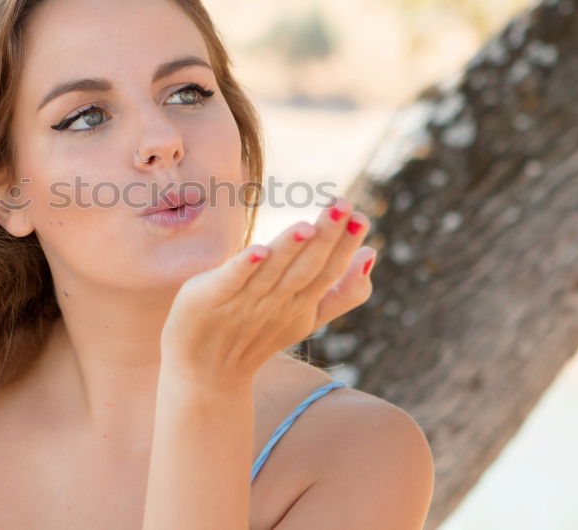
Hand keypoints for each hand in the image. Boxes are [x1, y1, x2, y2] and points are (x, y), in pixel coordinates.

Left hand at [160, 196, 375, 385]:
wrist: (205, 374)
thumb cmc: (258, 334)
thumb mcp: (307, 316)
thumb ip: (343, 292)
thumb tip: (371, 254)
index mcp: (302, 304)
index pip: (330, 271)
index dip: (345, 245)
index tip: (362, 217)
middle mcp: (278, 302)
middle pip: (306, 267)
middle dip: (326, 236)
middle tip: (343, 204)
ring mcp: (246, 301)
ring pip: (273, 271)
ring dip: (290, 248)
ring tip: (307, 226)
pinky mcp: (212, 297)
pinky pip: (231, 280)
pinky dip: (245, 267)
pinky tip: (259, 251)